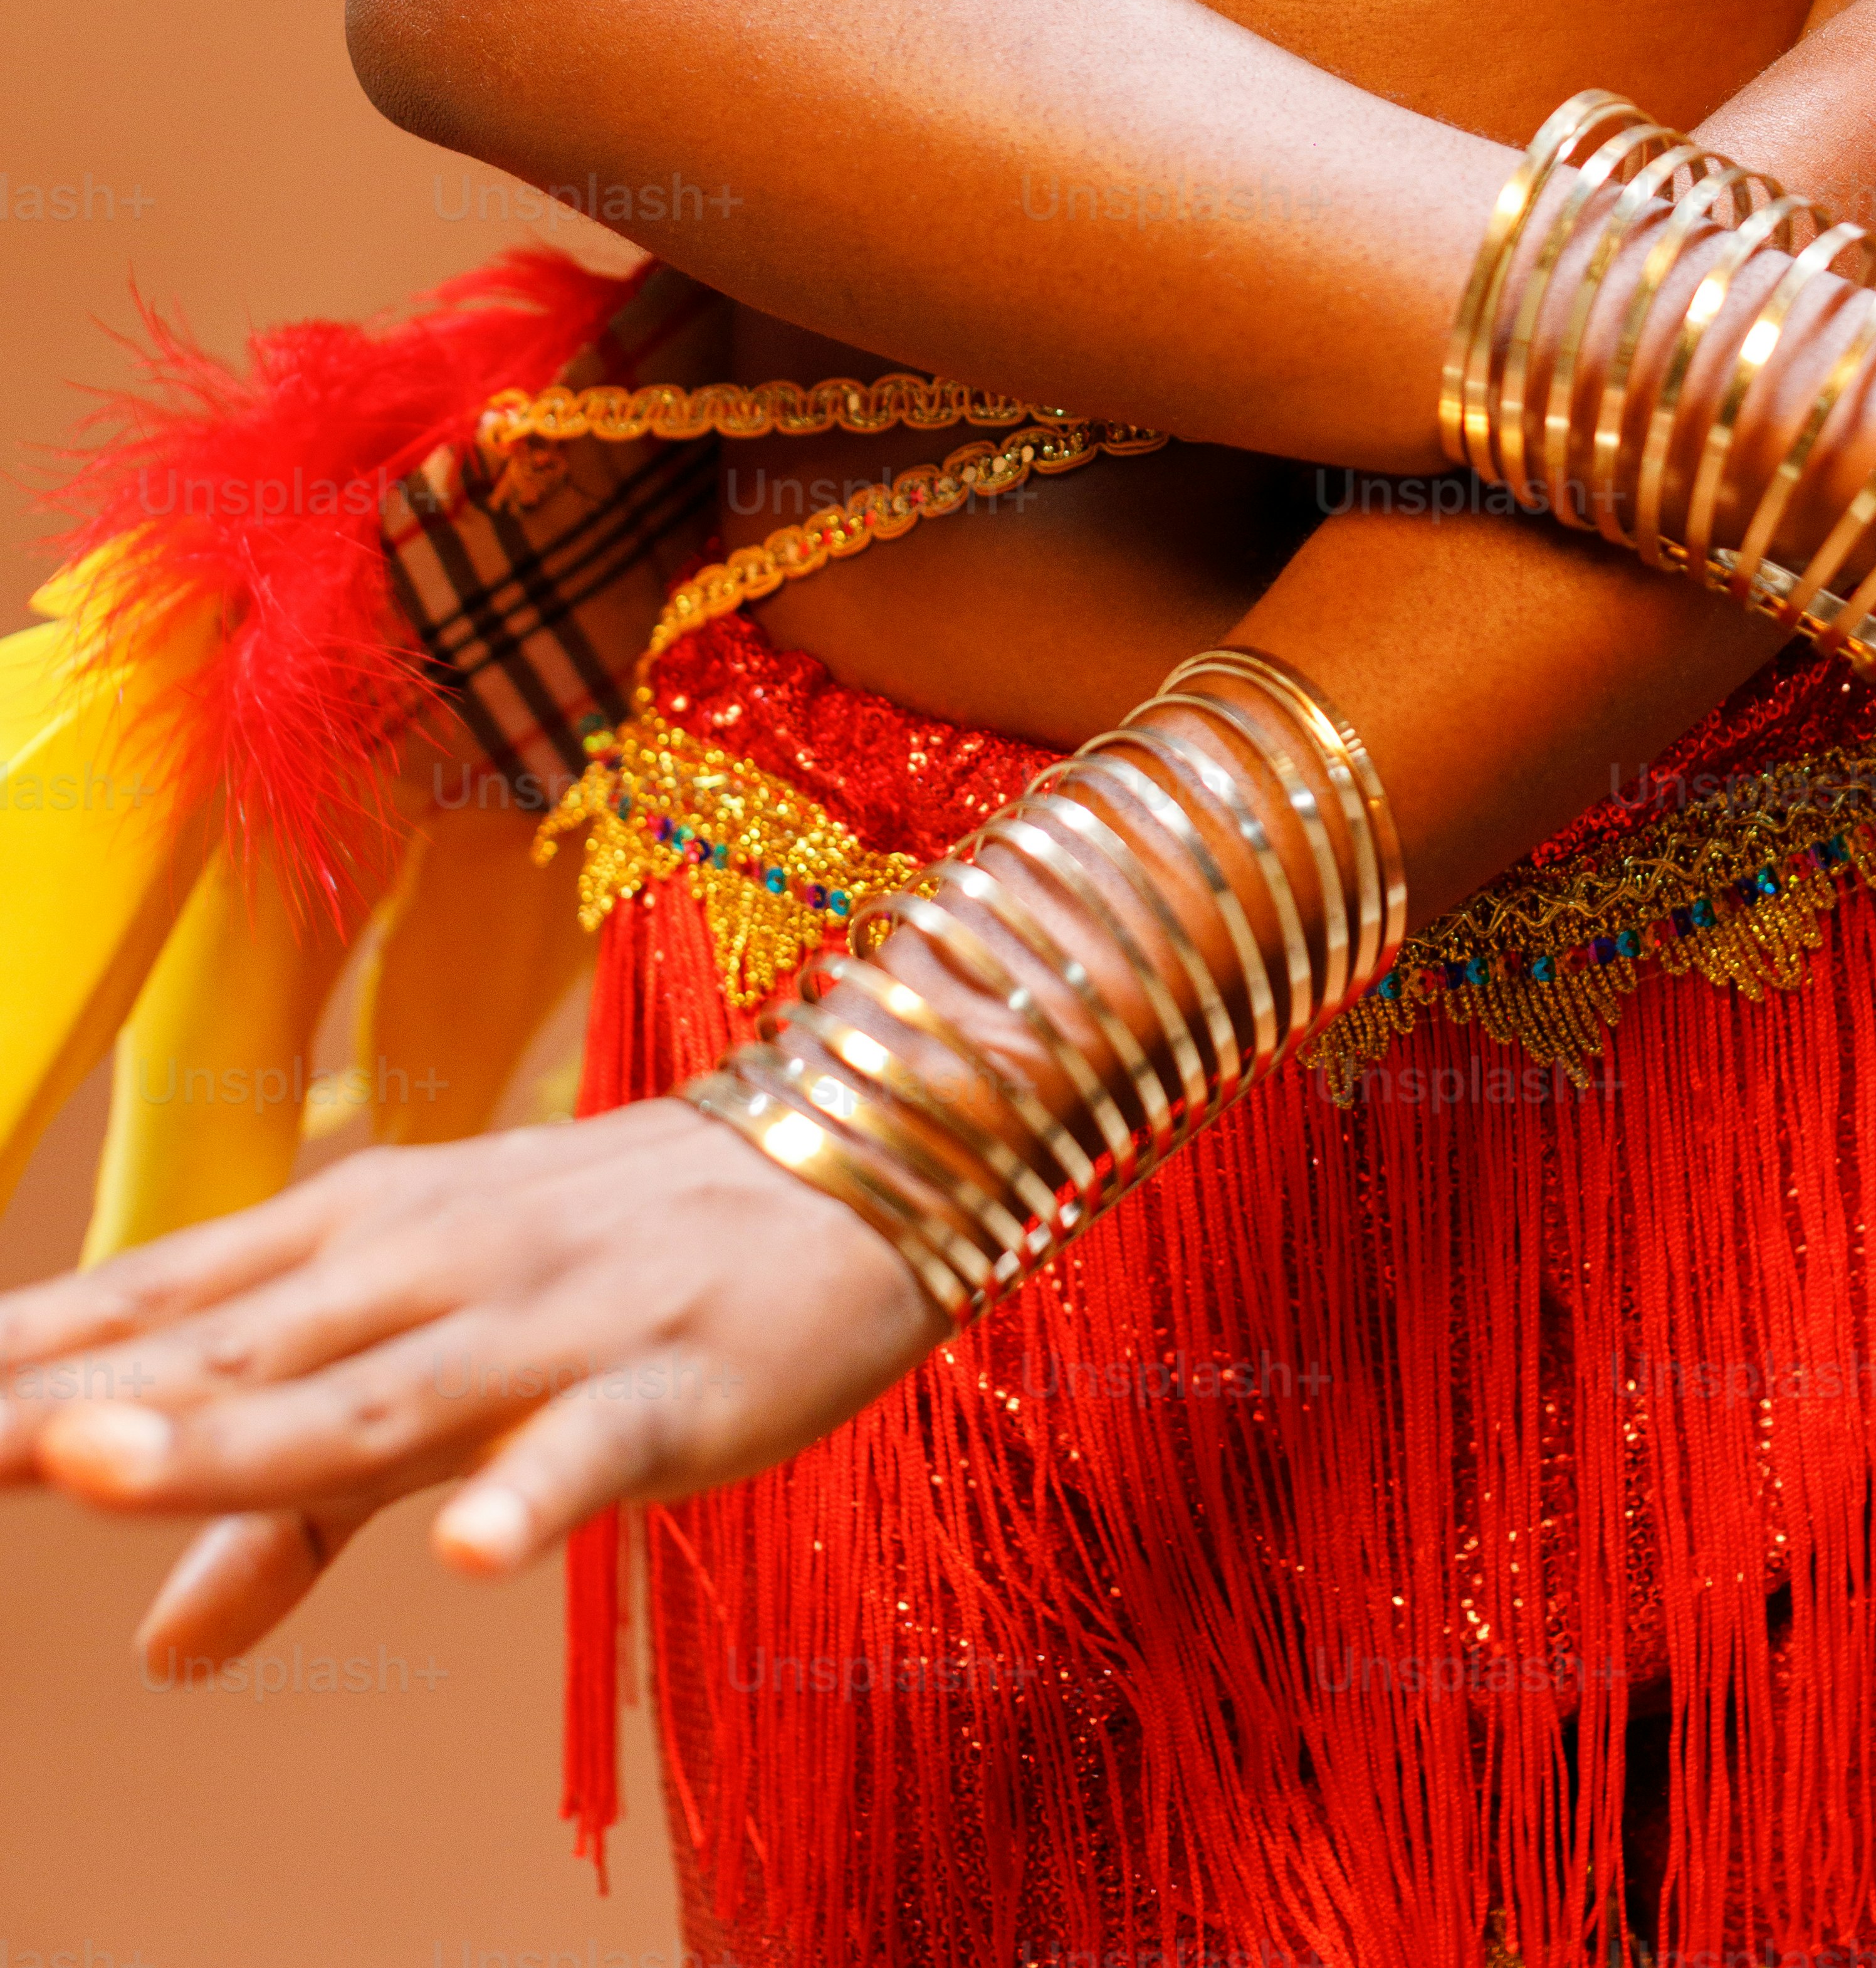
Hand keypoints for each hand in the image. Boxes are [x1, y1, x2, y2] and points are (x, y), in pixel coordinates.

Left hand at [0, 1099, 941, 1665]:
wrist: (863, 1155)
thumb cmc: (629, 1261)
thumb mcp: (450, 1378)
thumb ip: (301, 1510)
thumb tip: (158, 1650)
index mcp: (366, 1240)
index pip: (161, 1308)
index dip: (26, 1359)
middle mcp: (434, 1265)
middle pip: (230, 1354)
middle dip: (71, 1400)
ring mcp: (550, 1323)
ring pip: (372, 1401)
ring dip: (232, 1438)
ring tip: (89, 1466)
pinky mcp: (669, 1386)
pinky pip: (590, 1451)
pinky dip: (529, 1497)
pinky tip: (466, 1552)